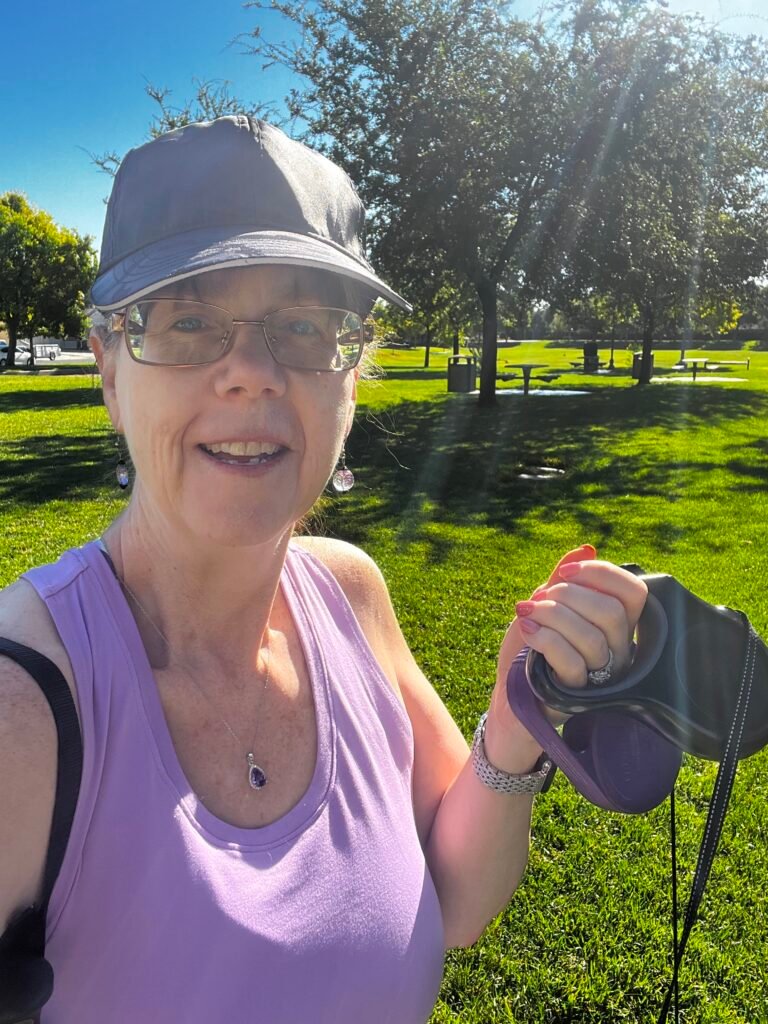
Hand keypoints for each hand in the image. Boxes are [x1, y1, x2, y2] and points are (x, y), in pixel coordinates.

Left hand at [483, 545, 646, 769]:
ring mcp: (600, 676)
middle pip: (613, 613)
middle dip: (570, 596)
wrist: (507, 695)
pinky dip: (545, 638)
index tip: (564, 572)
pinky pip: (572, 662)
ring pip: (593, 638)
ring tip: (525, 613)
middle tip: (539, 598)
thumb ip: (562, 580)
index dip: (602, 574)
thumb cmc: (529, 649)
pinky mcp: (577, 695)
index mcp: (614, 624)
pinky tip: (526, 630)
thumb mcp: (543, 605)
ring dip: (553, 616)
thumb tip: (586, 548)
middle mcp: (617, 650)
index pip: (634, 593)